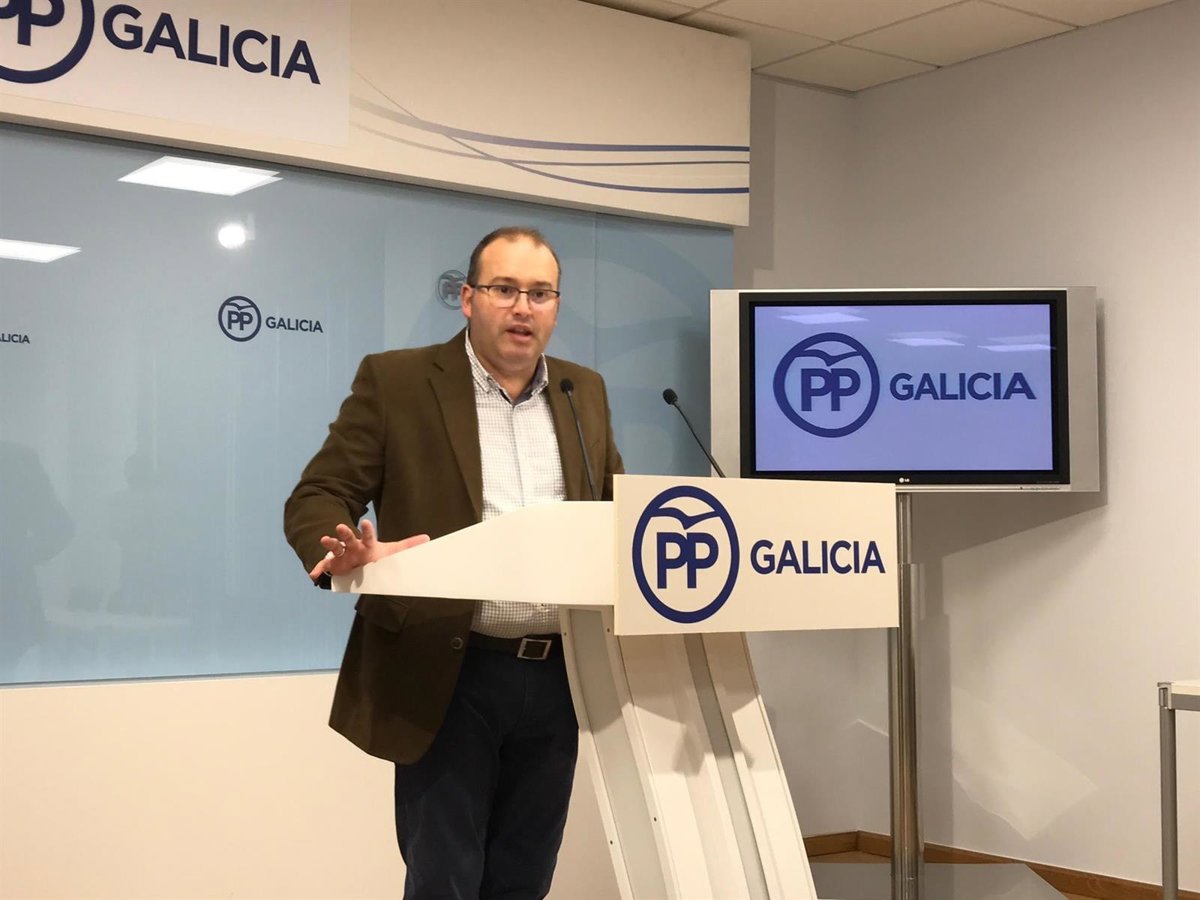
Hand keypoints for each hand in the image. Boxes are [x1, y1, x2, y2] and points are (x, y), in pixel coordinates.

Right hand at [308, 518, 429, 580]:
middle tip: (341, 526)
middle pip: (348, 537)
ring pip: (335, 547)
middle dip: (345, 532)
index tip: (366, 522)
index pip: (367, 535)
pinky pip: (324, 567)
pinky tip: (313, 575)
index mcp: (366, 544)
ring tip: (324, 539)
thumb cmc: (374, 556)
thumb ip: (408, 546)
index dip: (366, 529)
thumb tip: (427, 538)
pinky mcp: (333, 565)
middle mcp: (353, 547)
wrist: (358, 564)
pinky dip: (318, 570)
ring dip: (330, 544)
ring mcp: (342, 555)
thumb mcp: (392, 552)